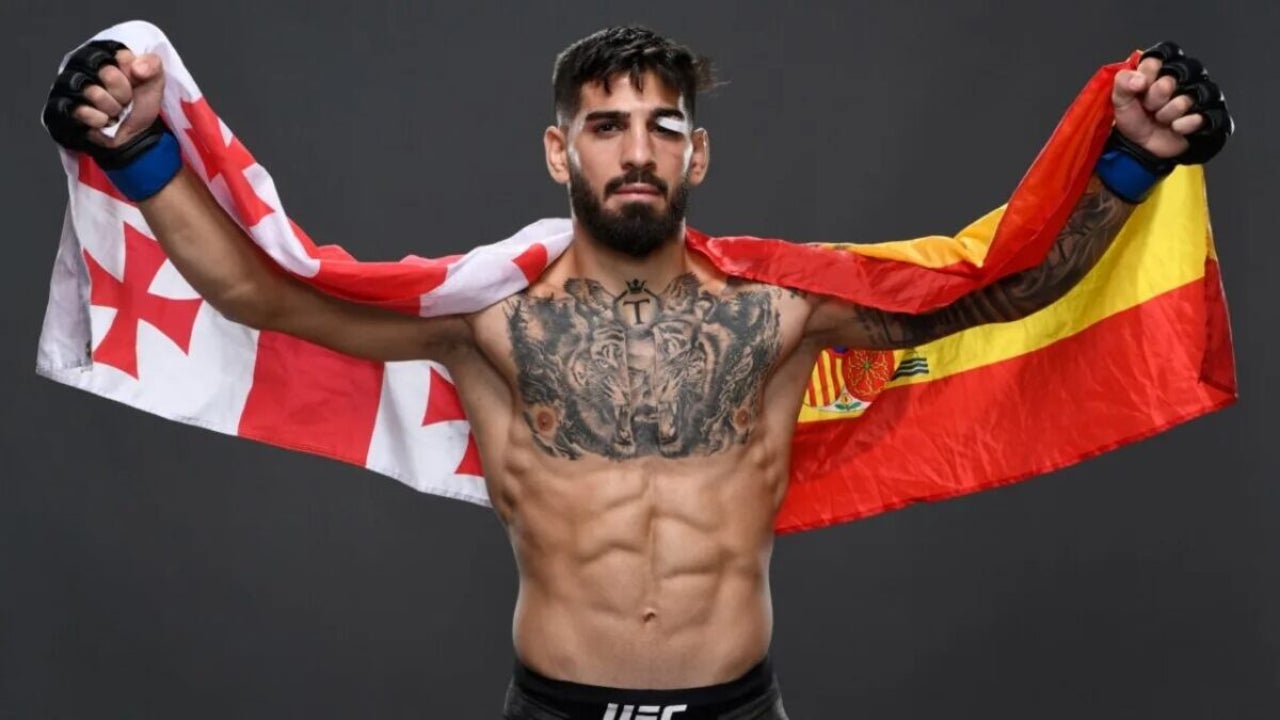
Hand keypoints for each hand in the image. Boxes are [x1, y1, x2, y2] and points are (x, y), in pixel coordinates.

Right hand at [43, 40, 166, 156]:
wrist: (132, 135)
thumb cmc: (138, 104)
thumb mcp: (154, 82)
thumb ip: (153, 65)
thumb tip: (137, 67)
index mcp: (104, 52)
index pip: (122, 56)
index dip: (134, 74)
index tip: (135, 82)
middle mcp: (82, 64)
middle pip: (108, 73)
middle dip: (124, 93)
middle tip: (124, 99)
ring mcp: (68, 84)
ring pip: (94, 93)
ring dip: (112, 108)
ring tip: (114, 110)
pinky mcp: (61, 105)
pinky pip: (82, 111)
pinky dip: (100, 120)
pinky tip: (103, 120)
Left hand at [1111, 42, 1230, 162]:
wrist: (1146, 147)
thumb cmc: (1136, 117)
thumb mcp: (1120, 99)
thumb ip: (1122, 81)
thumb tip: (1138, 79)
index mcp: (1165, 66)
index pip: (1157, 59)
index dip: (1145, 75)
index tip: (1139, 87)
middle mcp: (1186, 76)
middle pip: (1169, 80)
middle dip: (1153, 98)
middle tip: (1149, 106)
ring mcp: (1200, 95)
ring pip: (1185, 100)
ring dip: (1166, 114)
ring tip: (1160, 118)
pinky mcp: (1210, 114)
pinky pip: (1200, 117)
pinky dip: (1181, 125)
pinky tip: (1174, 127)